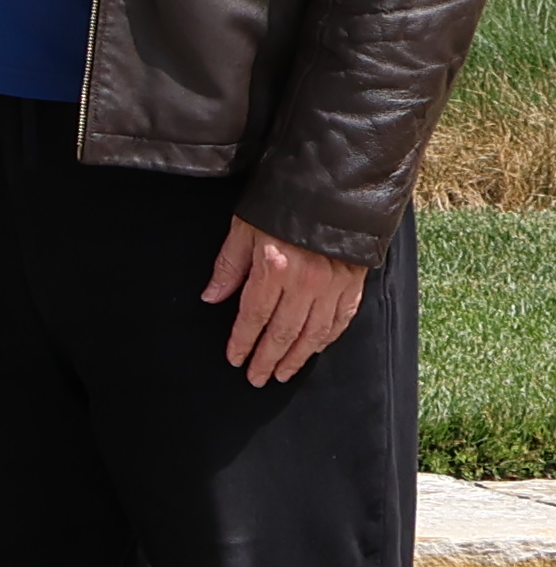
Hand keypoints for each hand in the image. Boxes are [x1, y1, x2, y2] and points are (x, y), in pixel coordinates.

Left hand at [206, 214, 374, 385]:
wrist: (330, 188)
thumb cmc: (281, 205)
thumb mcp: (244, 229)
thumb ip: (229, 266)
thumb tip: (211, 298)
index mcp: (275, 268)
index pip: (254, 316)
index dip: (243, 341)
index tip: (235, 358)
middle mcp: (306, 282)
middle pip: (283, 332)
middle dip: (267, 359)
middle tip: (257, 378)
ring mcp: (333, 286)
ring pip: (313, 334)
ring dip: (296, 357)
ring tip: (282, 373)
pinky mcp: (354, 284)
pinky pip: (340, 321)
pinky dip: (326, 340)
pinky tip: (313, 350)